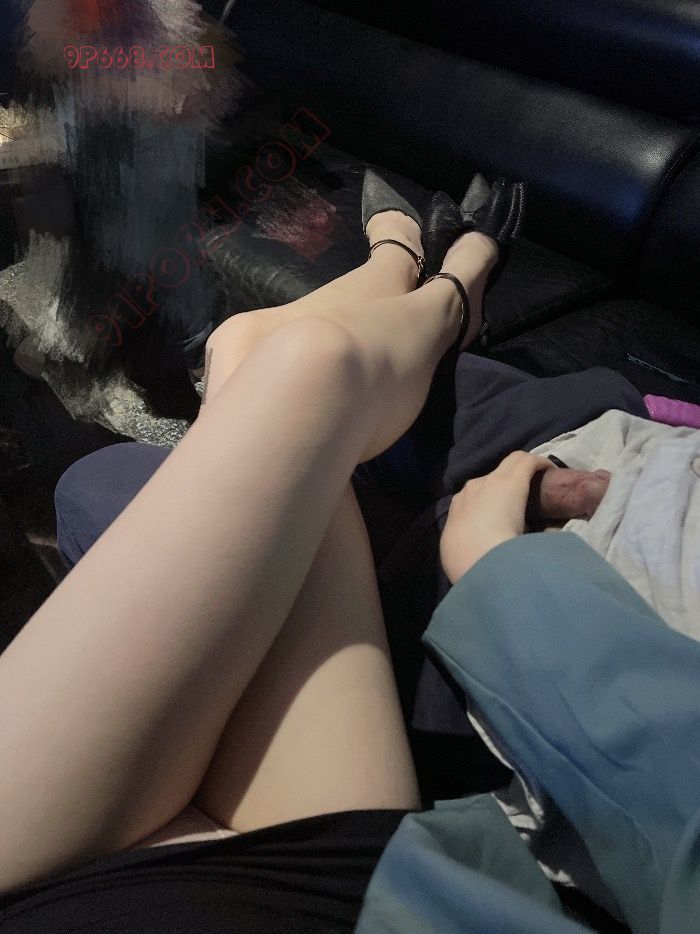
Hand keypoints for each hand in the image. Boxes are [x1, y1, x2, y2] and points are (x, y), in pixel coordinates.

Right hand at [440, 451, 553, 583]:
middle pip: (489, 480)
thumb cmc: (468, 561)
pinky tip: (551, 471)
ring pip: (508, 467)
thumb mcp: (460, 556)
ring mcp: (492, 482)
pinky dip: (539, 465)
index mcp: (457, 511)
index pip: (472, 501)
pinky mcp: (514, 477)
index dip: (488, 505)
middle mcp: (471, 491)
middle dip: (503, 487)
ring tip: (537, 487)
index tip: (502, 518)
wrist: (478, 555)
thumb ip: (468, 550)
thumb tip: (489, 554)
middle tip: (520, 504)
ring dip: (521, 474)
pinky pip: (527, 462)